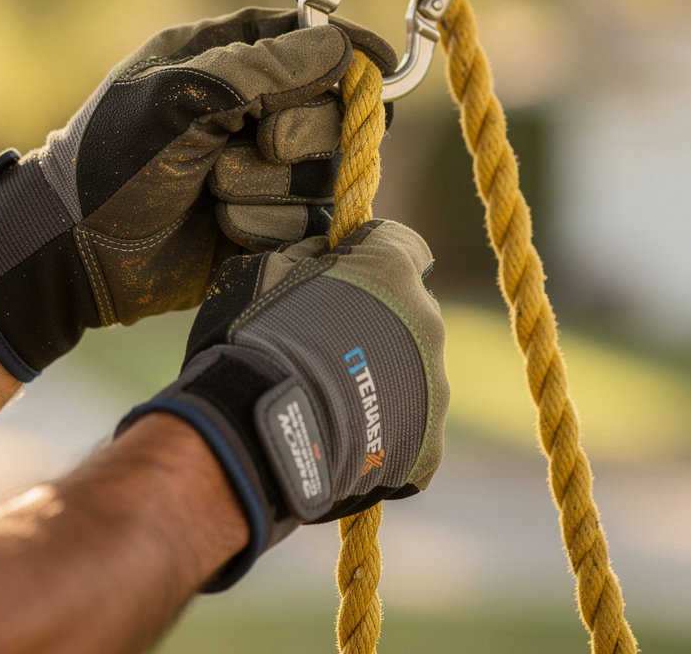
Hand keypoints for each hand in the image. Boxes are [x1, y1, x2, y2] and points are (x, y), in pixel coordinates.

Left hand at [0, 8, 393, 380]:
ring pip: (325, 174)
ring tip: (214, 193)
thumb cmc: (112, 162)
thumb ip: (260, 70)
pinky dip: (269, 226)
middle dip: (300, 134)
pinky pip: (308, 222)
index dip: (347, 50)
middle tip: (259, 142)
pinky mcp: (267, 223)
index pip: (308, 40)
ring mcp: (262, 170)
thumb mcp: (177, 100)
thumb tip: (339, 47)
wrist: (77, 251)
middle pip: (333, 112)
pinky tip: (223, 227)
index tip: (384, 64)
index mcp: (225, 60)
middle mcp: (252, 110)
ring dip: (272, 188)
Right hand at [117, 219, 447, 588]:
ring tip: (331, 401)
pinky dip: (384, 436)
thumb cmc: (256, 338)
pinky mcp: (428, 445)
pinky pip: (411, 433)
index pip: (403, 246)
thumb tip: (323, 251)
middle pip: (412, 313)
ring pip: (414, 374)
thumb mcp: (268, 268)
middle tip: (330, 346)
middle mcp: (427, 322)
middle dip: (380, 323)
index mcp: (393, 270)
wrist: (258, 428)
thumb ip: (310, 253)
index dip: (371, 259)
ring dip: (383, 379)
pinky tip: (344, 440)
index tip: (344, 276)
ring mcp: (434, 387)